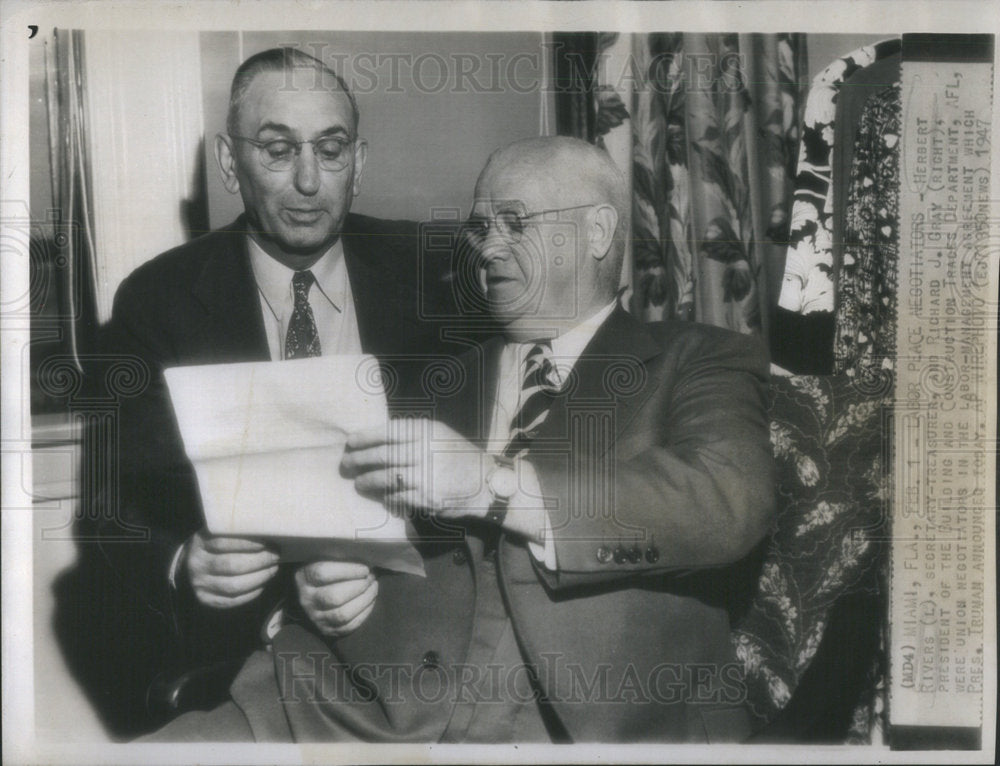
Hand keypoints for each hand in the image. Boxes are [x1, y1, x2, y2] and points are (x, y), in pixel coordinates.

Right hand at [184, 529, 279, 608]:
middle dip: (260, 561)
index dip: (249, 544)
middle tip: (276, 555)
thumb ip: (240, 529)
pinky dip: (252, 592)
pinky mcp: (205, 599)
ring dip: (260, 577)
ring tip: (273, 568)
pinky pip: (232, 600)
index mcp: (200, 542)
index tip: (268, 542)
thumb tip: (269, 530)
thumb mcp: (222, 531)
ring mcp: (199, 583)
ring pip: (233, 585)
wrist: (195, 562)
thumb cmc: (219, 542)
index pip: (224, 543)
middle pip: (232, 565)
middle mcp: (197, 563)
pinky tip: (263, 583)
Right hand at [295, 561, 377, 636]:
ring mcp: (316, 617)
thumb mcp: (324, 558)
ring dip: (364, 600)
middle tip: (371, 577)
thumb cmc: (323, 570)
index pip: (323, 573)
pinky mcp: (326, 630)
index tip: (365, 568)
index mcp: (304, 577)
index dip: (348, 571)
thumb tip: (365, 557)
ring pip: (342, 615)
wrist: (309, 592)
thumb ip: (339, 556)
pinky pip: (348, 627)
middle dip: (359, 587)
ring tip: (374, 587)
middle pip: (334, 597)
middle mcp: (307, 600)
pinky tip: (370, 601)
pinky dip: (364, 613)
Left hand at [341, 418, 489, 519]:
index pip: (386, 432)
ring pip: (384, 479)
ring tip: (359, 483)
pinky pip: (396, 498)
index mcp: (425, 431)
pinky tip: (380, 497)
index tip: (349, 443)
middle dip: (358, 461)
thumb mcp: (439, 434)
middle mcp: (423, 451)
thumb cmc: (457, 455)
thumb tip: (376, 440)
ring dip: (367, 482)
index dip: (363, 438)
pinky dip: (385, 498)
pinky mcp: (425, 498)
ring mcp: (424, 476)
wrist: (485, 481)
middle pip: (381, 456)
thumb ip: (411, 435)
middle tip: (346, 465)